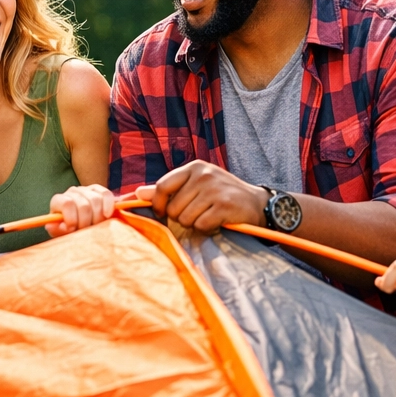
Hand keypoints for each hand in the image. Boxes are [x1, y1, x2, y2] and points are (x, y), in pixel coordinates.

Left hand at [46, 184, 116, 236]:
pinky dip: (108, 205)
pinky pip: (106, 194)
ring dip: (97, 217)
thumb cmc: (67, 230)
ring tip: (95, 227)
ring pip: (96, 199)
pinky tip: (107, 216)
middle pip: (83, 204)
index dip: (71, 218)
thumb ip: (56, 229)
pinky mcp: (100, 191)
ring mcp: (87, 190)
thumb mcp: (59, 232)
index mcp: (59, 200)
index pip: (66, 203)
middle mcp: (72, 192)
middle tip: (86, 231)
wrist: (78, 227)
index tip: (73, 229)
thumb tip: (56, 225)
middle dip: (86, 221)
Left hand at [135, 160, 266, 233]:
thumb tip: (138, 193)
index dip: (158, 204)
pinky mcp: (224, 205)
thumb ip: (168, 189)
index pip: (162, 186)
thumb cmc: (222, 194)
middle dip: (181, 217)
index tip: (162, 213)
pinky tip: (216, 221)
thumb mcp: (195, 185)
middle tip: (197, 214)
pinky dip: (207, 228)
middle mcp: (203, 175)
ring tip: (207, 216)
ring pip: (185, 219)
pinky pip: (201, 226)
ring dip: (194, 224)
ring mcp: (214, 190)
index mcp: (194, 167)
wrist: (257, 203)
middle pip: (173, 208)